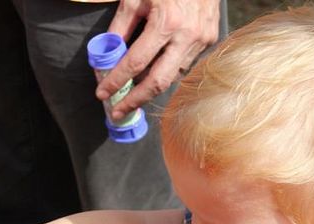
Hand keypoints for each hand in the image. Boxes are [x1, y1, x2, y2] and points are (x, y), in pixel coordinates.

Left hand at [97, 0, 220, 119]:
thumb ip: (122, 25)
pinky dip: (167, 69)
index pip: (135, 63)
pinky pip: (184, 63)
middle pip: (158, 82)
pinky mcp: (210, 38)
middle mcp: (187, 36)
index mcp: (166, 22)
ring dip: (152, 84)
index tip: (102, 93)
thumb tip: (108, 52)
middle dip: (136, 99)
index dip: (117, 81)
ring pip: (173, 74)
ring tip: (133, 91)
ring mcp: (202, 39)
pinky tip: (155, 68)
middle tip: (120, 110)